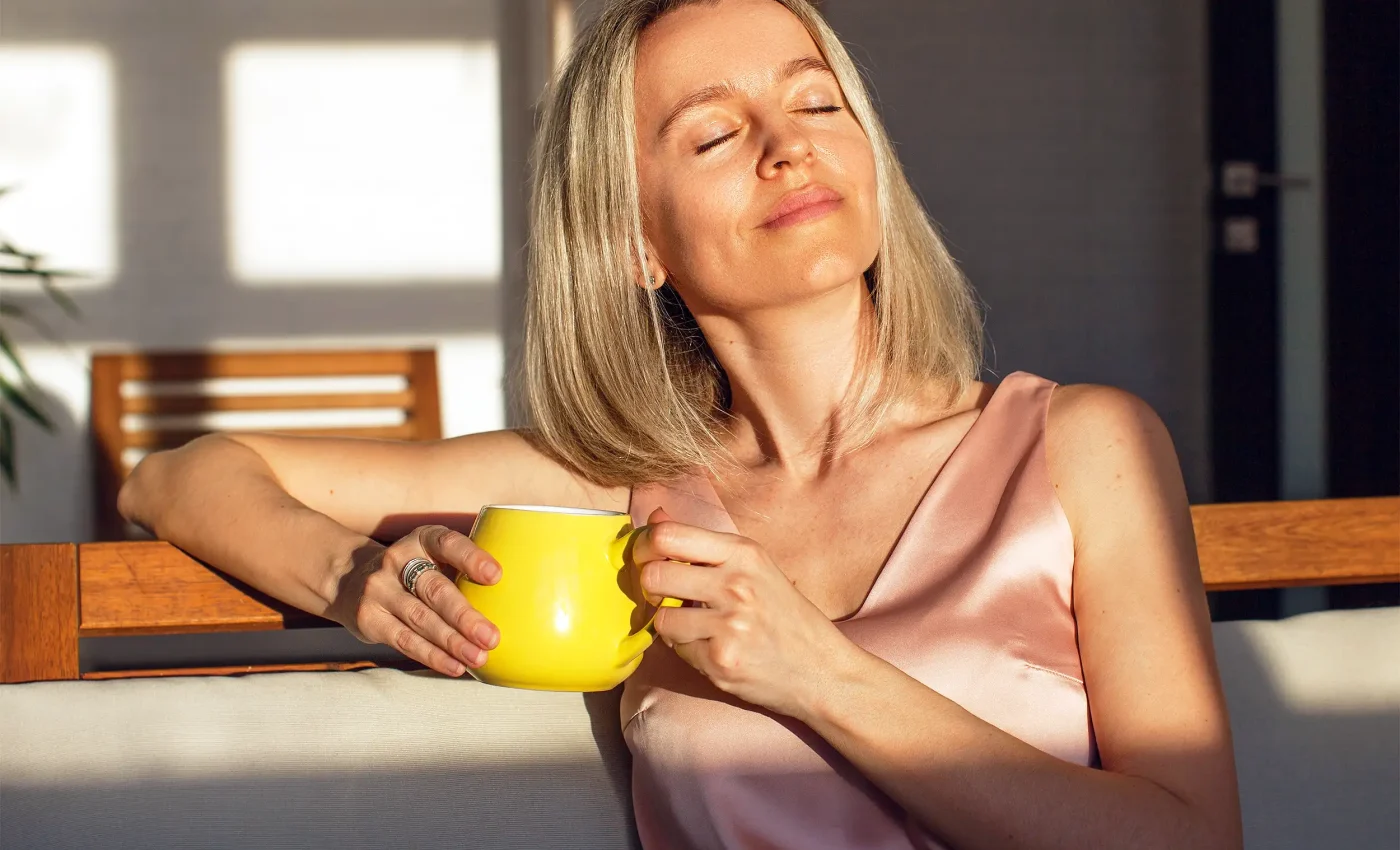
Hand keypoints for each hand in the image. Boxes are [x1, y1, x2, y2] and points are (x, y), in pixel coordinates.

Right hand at [326, 525, 501, 677]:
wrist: (350, 579)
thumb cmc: (413, 570)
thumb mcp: (432, 555)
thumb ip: (463, 568)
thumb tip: (517, 597)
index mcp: (422, 539)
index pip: (447, 543)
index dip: (471, 558)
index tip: (496, 576)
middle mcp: (397, 560)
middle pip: (434, 589)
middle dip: (465, 616)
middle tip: (492, 637)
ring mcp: (379, 589)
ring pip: (420, 619)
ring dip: (452, 642)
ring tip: (479, 657)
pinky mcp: (369, 618)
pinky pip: (405, 640)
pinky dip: (432, 655)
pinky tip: (455, 666)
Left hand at [633, 507, 852, 718]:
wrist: (821, 670)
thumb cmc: (786, 616)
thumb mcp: (754, 567)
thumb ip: (703, 544)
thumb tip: (654, 517)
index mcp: (744, 553)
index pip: (669, 536)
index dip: (646, 546)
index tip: (648, 557)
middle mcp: (736, 585)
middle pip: (654, 575)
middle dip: (652, 587)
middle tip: (666, 595)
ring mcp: (729, 625)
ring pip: (661, 617)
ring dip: (672, 623)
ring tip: (698, 625)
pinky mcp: (720, 660)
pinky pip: (678, 649)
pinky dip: (688, 649)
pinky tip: (713, 646)